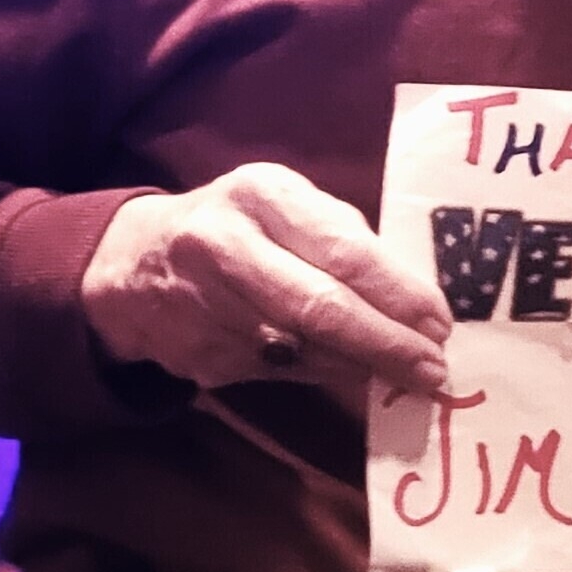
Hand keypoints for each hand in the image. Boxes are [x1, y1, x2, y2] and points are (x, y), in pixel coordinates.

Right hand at [83, 163, 451, 404]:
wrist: (131, 265)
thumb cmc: (237, 225)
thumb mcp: (284, 204)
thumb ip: (342, 237)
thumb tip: (414, 298)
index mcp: (260, 196)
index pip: (342, 250)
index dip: (397, 293)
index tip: (440, 322)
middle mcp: (226, 247)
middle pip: (320, 309)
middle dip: (386, 344)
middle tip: (433, 369)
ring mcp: (207, 308)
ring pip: (303, 349)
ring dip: (362, 367)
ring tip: (408, 375)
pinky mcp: (200, 357)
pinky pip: (280, 372)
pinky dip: (324, 373)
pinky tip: (352, 372)